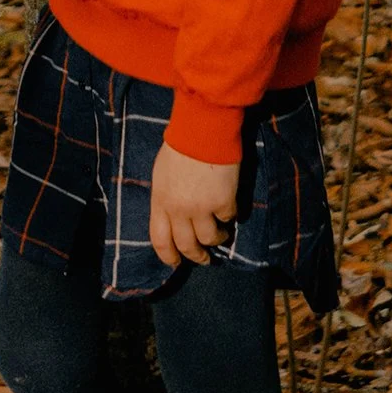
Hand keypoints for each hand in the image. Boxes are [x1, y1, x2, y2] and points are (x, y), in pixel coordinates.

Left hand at [149, 144, 238, 268]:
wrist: (203, 130)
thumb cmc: (181, 146)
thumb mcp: (162, 175)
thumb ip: (166, 197)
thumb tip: (174, 215)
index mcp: (160, 201)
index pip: (160, 240)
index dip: (168, 256)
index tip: (175, 262)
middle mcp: (179, 210)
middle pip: (186, 246)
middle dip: (196, 256)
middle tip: (204, 259)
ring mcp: (202, 208)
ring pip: (209, 239)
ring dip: (217, 239)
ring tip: (221, 233)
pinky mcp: (223, 202)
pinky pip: (229, 219)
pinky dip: (231, 217)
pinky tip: (231, 210)